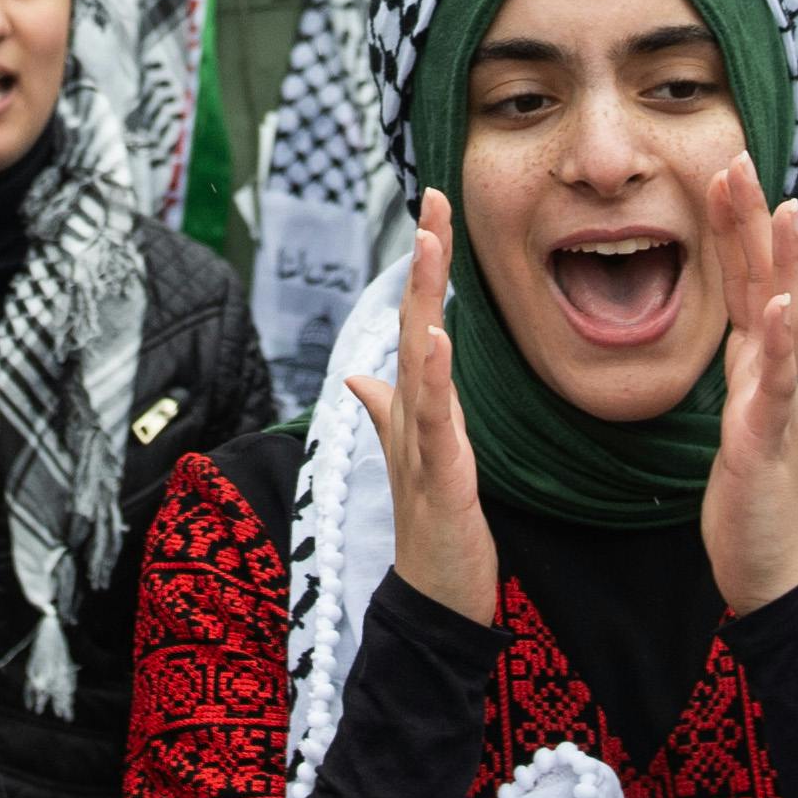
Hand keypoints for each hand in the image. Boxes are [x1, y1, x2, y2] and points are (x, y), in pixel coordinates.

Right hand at [342, 193, 498, 623]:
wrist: (434, 600)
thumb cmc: (431, 530)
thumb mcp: (414, 458)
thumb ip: (387, 413)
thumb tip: (359, 376)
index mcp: (416, 406)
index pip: (420, 321)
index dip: (427, 266)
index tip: (437, 207)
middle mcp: (412, 414)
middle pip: (416, 323)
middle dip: (425, 261)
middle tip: (432, 198)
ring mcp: (421, 442)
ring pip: (421, 360)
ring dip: (424, 300)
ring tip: (430, 248)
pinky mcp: (438, 475)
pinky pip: (435, 419)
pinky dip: (433, 378)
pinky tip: (436, 339)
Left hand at [696, 156, 797, 614]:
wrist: (765, 568)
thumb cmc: (747, 495)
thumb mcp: (736, 412)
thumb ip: (742, 365)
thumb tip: (742, 320)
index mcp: (755, 362)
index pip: (747, 278)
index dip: (737, 225)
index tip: (724, 167)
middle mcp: (772, 370)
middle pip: (768, 279)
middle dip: (755, 219)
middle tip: (742, 155)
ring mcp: (776, 401)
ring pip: (784, 318)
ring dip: (784, 262)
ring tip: (783, 209)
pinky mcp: (768, 438)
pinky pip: (776, 384)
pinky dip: (780, 341)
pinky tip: (779, 305)